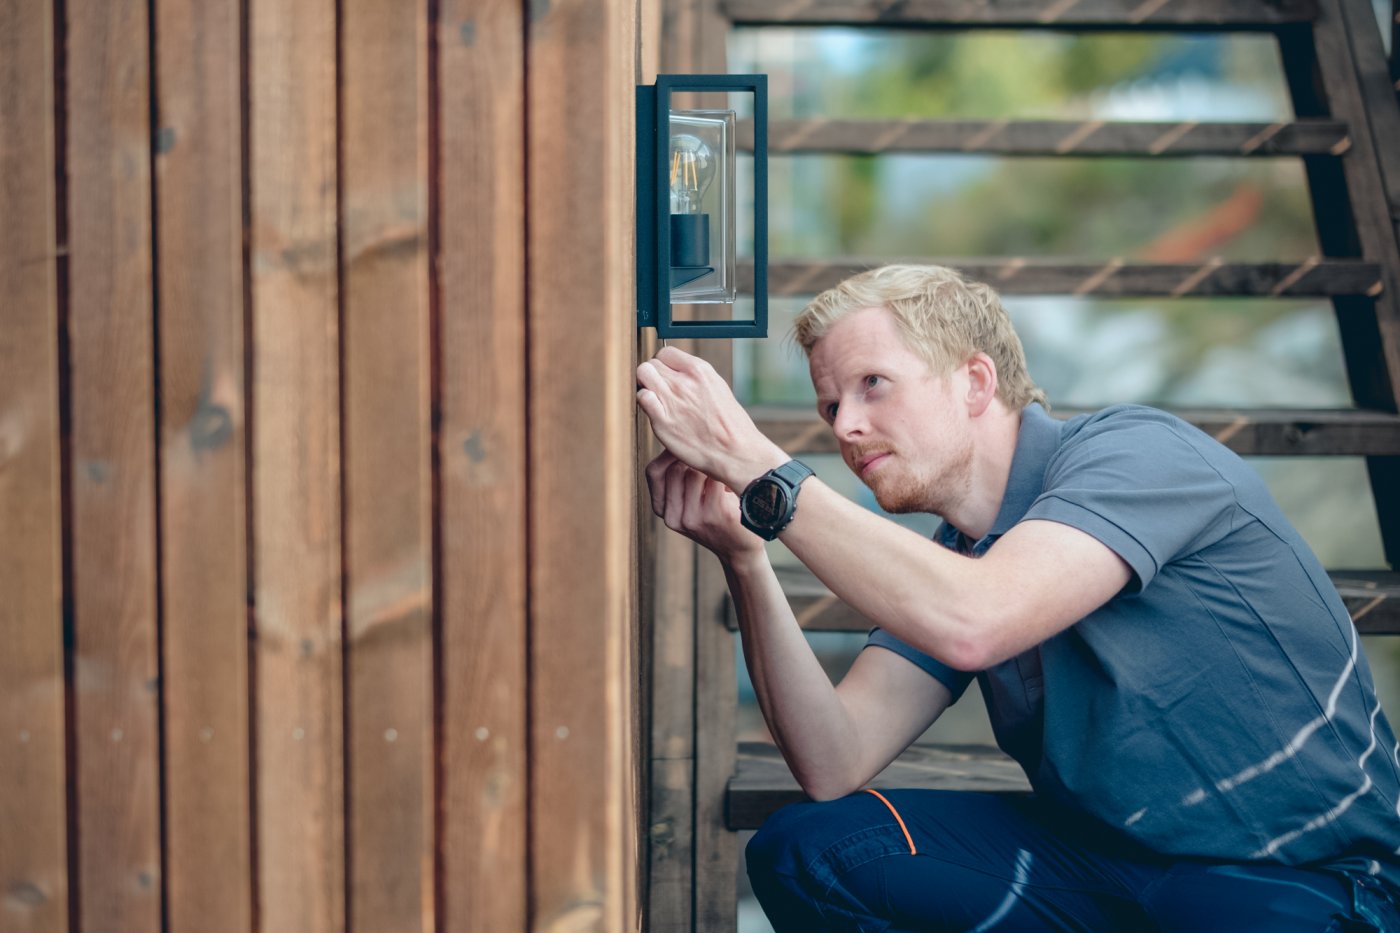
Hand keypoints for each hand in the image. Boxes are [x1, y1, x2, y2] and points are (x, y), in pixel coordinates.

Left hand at [635, 346, 785, 489]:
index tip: (666, 376)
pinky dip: (644, 402)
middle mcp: (684, 381)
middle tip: (660, 390)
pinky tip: (655, 411)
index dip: (663, 365)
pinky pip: (642, 397)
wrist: (734, 451)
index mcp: (700, 371)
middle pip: (652, 363)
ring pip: (643, 375)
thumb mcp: (718, 389)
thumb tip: (679, 375)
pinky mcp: (662, 419)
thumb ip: (696, 379)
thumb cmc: (730, 425)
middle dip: (653, 375)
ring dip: (646, 385)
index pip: (666, 352)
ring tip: (656, 399)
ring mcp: (672, 399)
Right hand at [644, 450, 762, 560]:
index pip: (653, 472)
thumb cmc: (716, 516)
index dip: (666, 454)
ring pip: (694, 472)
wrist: (740, 549)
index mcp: (664, 511)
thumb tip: (678, 437)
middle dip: (692, 458)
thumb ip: (679, 478)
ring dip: (711, 468)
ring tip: (722, 474)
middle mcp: (674, 517)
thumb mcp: (690, 502)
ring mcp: (694, 517)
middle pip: (675, 469)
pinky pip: (715, 480)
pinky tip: (731, 483)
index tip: (682, 443)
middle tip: (710, 454)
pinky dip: (724, 476)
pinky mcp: (716, 515)